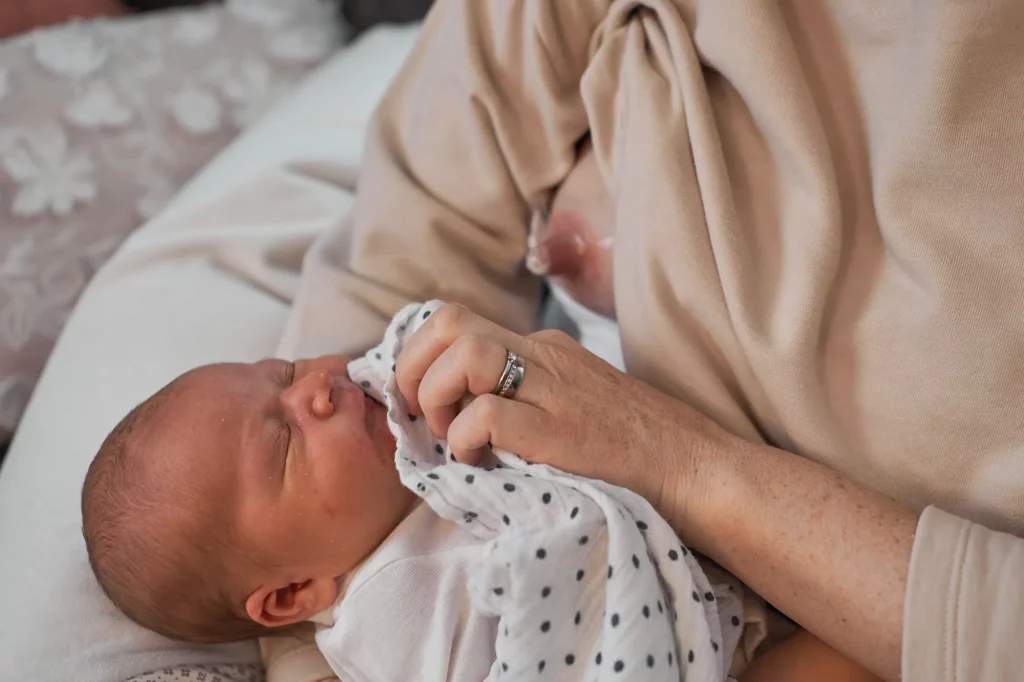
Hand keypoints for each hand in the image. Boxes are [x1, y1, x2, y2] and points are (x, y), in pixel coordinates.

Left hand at [395, 303, 732, 532]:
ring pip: (463, 351)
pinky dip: (465, 440)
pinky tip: (479, 463)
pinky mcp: (560, 429)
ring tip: (449, 438)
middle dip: (411, 366)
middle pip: (449, 320)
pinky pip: (486, 413)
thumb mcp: (574, 405)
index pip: (459, 326)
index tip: (419, 401)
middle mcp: (545, 355)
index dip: (421, 358)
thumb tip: (462, 420)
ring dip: (436, 396)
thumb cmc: (636, 451)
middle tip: (419, 415)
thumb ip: (525, 400)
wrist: (699, 469)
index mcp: (545, 350)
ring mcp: (554, 388)